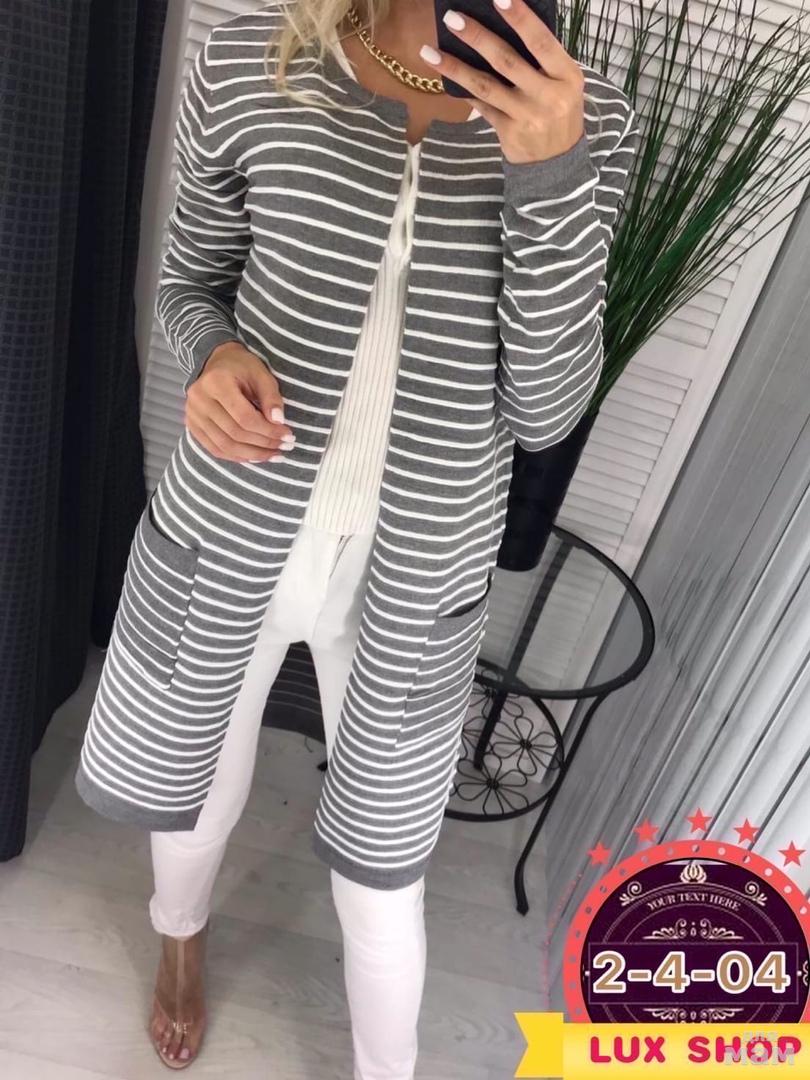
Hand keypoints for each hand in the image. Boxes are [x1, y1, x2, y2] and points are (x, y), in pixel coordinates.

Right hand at [185, 341, 294, 463]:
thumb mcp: (261, 375)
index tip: (288, 435)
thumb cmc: (242, 368)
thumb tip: (279, 422)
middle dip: (264, 444)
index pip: (245, 417)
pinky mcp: (192, 425)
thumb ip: (271, 397)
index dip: (268, 431)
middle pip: (235, 433)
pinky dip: (236, 456)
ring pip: (225, 445)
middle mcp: (199, 400)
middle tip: (285, 447)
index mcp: (216, 382)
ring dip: (252, 454)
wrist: (216, 363)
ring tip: (274, 455)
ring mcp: (192, 414)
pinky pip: (215, 448)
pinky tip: (255, 457)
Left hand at [420, 0, 584, 164]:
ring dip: (455, 67)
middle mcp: (548, 96)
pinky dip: (462, 89)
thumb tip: (504, 24)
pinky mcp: (508, 132)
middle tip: (452, 18)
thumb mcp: (564, 82)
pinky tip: (443, 75)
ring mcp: (527, 116)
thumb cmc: (559, 110)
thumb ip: (542, 58)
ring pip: (486, 86)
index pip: (542, 42)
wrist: (558, 161)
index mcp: (568, 76)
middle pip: (507, 61)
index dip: (520, 18)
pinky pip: (481, 106)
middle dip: (477, 37)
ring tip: (430, 51)